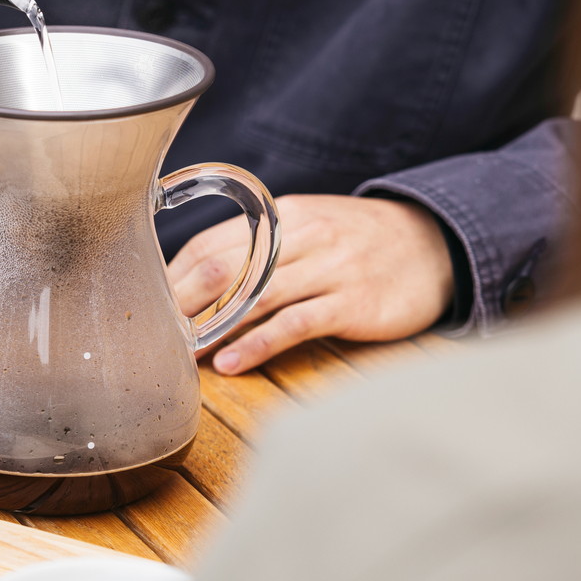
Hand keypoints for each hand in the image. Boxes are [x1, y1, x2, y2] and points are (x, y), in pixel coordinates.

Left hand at [169, 194, 455, 375]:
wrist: (435, 246)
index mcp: (282, 217)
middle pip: (222, 267)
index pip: (209, 244)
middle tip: (147, 335)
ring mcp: (327, 269)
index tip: (145, 307)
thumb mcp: (309, 230)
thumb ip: (260, 250)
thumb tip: (200, 281)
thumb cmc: (361, 244)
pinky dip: (257, 344)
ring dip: (211, 328)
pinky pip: (294, 324)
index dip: (172, 277)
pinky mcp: (351, 303)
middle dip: (180, 303)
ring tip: (179, 356)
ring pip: (253, 297)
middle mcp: (300, 237)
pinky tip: (231, 364)